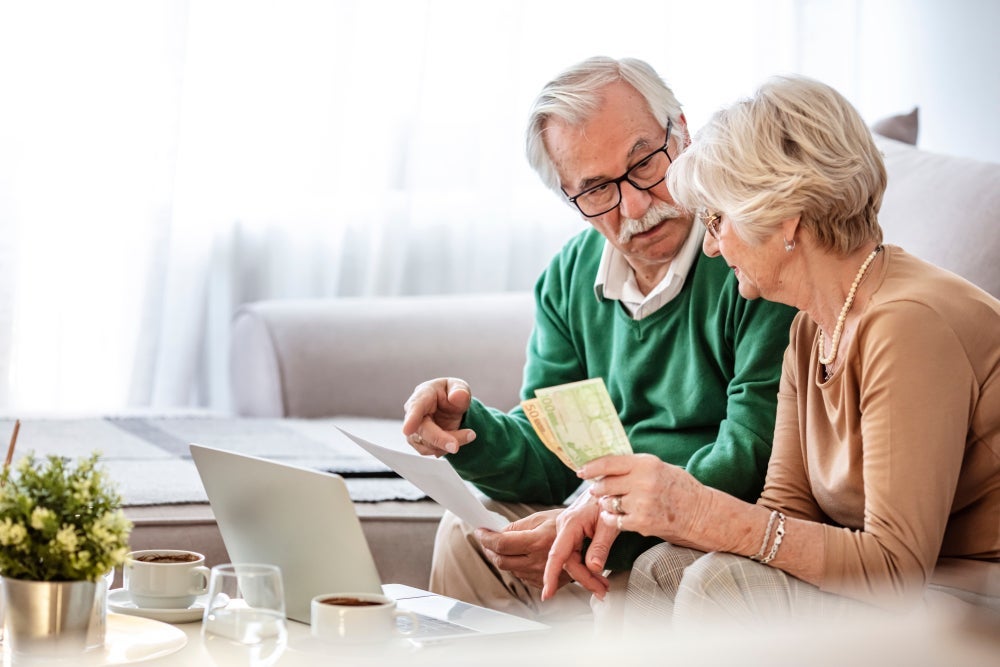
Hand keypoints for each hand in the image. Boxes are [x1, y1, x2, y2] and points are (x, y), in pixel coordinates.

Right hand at [401, 377, 475, 455]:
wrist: (450, 405)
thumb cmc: (451, 393)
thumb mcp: (460, 387)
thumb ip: (460, 390)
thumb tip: (458, 395)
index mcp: (423, 394)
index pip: (415, 406)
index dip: (411, 419)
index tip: (408, 430)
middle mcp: (413, 412)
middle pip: (423, 430)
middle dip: (440, 439)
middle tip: (456, 446)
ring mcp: (414, 429)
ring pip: (427, 444)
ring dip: (448, 444)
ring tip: (467, 435)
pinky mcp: (418, 441)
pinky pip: (430, 451)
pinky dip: (445, 449)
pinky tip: (454, 439)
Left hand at [476, 509, 568, 589]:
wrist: (588, 542)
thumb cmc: (565, 526)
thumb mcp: (540, 518)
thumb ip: (516, 527)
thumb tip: (497, 533)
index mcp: (537, 541)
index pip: (501, 544)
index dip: (486, 538)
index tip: (480, 532)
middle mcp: (538, 561)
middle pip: (501, 560)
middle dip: (490, 549)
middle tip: (486, 540)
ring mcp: (541, 574)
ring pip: (509, 570)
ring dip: (501, 558)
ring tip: (503, 546)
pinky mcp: (544, 583)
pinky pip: (521, 576)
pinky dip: (515, 566)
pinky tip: (519, 555)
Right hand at [541, 493, 612, 600]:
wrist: (607, 487)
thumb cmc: (607, 500)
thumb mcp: (608, 524)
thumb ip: (601, 546)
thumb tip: (594, 568)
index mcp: (569, 524)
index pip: (558, 554)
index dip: (551, 575)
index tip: (548, 593)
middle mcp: (564, 528)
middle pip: (569, 562)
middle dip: (585, 579)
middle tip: (602, 592)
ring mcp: (567, 531)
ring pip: (572, 560)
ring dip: (587, 575)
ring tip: (603, 586)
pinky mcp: (572, 534)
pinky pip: (575, 555)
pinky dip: (587, 567)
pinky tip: (597, 575)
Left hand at [580, 454, 704, 545]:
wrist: (700, 513)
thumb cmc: (678, 487)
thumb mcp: (658, 467)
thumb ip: (634, 466)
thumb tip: (605, 464)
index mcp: (646, 463)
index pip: (609, 463)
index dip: (591, 467)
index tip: (581, 471)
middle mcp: (643, 481)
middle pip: (605, 484)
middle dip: (597, 488)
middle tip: (596, 489)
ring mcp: (642, 503)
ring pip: (609, 503)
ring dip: (606, 504)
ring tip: (611, 503)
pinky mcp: (642, 522)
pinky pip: (615, 520)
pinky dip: (611, 519)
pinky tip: (614, 516)